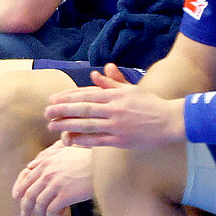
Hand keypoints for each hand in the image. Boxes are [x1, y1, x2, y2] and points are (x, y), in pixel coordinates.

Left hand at [13, 140, 94, 215]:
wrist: (101, 165)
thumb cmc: (85, 158)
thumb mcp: (63, 152)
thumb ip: (46, 157)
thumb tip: (29, 166)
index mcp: (46, 163)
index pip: (26, 179)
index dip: (20, 191)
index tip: (17, 198)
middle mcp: (47, 173)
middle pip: (29, 194)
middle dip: (25, 207)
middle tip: (25, 215)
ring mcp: (56, 185)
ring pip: (39, 204)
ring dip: (39, 212)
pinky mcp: (65, 195)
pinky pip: (51, 209)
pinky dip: (50, 214)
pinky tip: (54, 215)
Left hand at [44, 64, 184, 149]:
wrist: (170, 120)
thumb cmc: (150, 103)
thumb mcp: (130, 89)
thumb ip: (111, 82)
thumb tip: (95, 74)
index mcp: (115, 95)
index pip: (85, 95)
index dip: (67, 98)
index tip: (53, 100)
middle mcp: (113, 109)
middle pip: (82, 109)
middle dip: (61, 111)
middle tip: (46, 113)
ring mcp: (116, 125)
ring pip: (86, 125)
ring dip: (67, 126)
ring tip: (52, 126)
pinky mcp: (120, 140)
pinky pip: (97, 140)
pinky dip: (82, 140)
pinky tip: (70, 141)